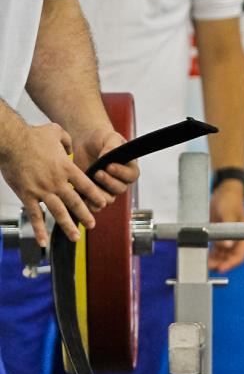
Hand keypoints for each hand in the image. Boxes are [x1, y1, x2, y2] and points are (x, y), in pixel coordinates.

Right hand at [0, 123, 108, 245]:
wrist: (11, 141)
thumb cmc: (32, 135)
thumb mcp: (56, 132)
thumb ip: (68, 141)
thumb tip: (71, 149)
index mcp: (66, 168)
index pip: (86, 185)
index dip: (95, 196)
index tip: (102, 204)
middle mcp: (57, 181)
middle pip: (75, 202)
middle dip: (85, 215)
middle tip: (92, 225)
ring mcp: (41, 190)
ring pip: (58, 212)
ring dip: (68, 226)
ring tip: (76, 237)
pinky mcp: (26, 195)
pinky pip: (34, 216)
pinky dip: (39, 230)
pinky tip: (43, 241)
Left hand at [76, 128, 138, 197]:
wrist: (86, 144)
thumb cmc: (102, 139)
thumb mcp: (110, 138)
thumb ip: (111, 146)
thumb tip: (107, 157)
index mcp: (129, 167)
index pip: (131, 175)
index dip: (121, 173)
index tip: (109, 166)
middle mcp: (120, 180)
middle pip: (120, 189)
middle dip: (108, 182)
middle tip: (97, 173)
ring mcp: (107, 189)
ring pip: (108, 199)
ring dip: (99, 195)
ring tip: (88, 186)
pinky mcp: (94, 193)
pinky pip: (94, 204)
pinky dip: (88, 203)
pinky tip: (81, 196)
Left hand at [209, 180, 243, 272]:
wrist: (225, 191)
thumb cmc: (231, 200)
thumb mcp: (229, 213)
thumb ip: (228, 230)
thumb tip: (226, 247)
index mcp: (242, 236)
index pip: (239, 255)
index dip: (231, 263)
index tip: (221, 268)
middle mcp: (235, 240)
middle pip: (229, 258)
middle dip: (220, 264)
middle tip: (207, 267)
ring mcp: (226, 238)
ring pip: (220, 256)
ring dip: (213, 261)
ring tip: (202, 263)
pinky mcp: (218, 235)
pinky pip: (214, 249)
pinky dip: (209, 254)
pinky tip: (202, 256)